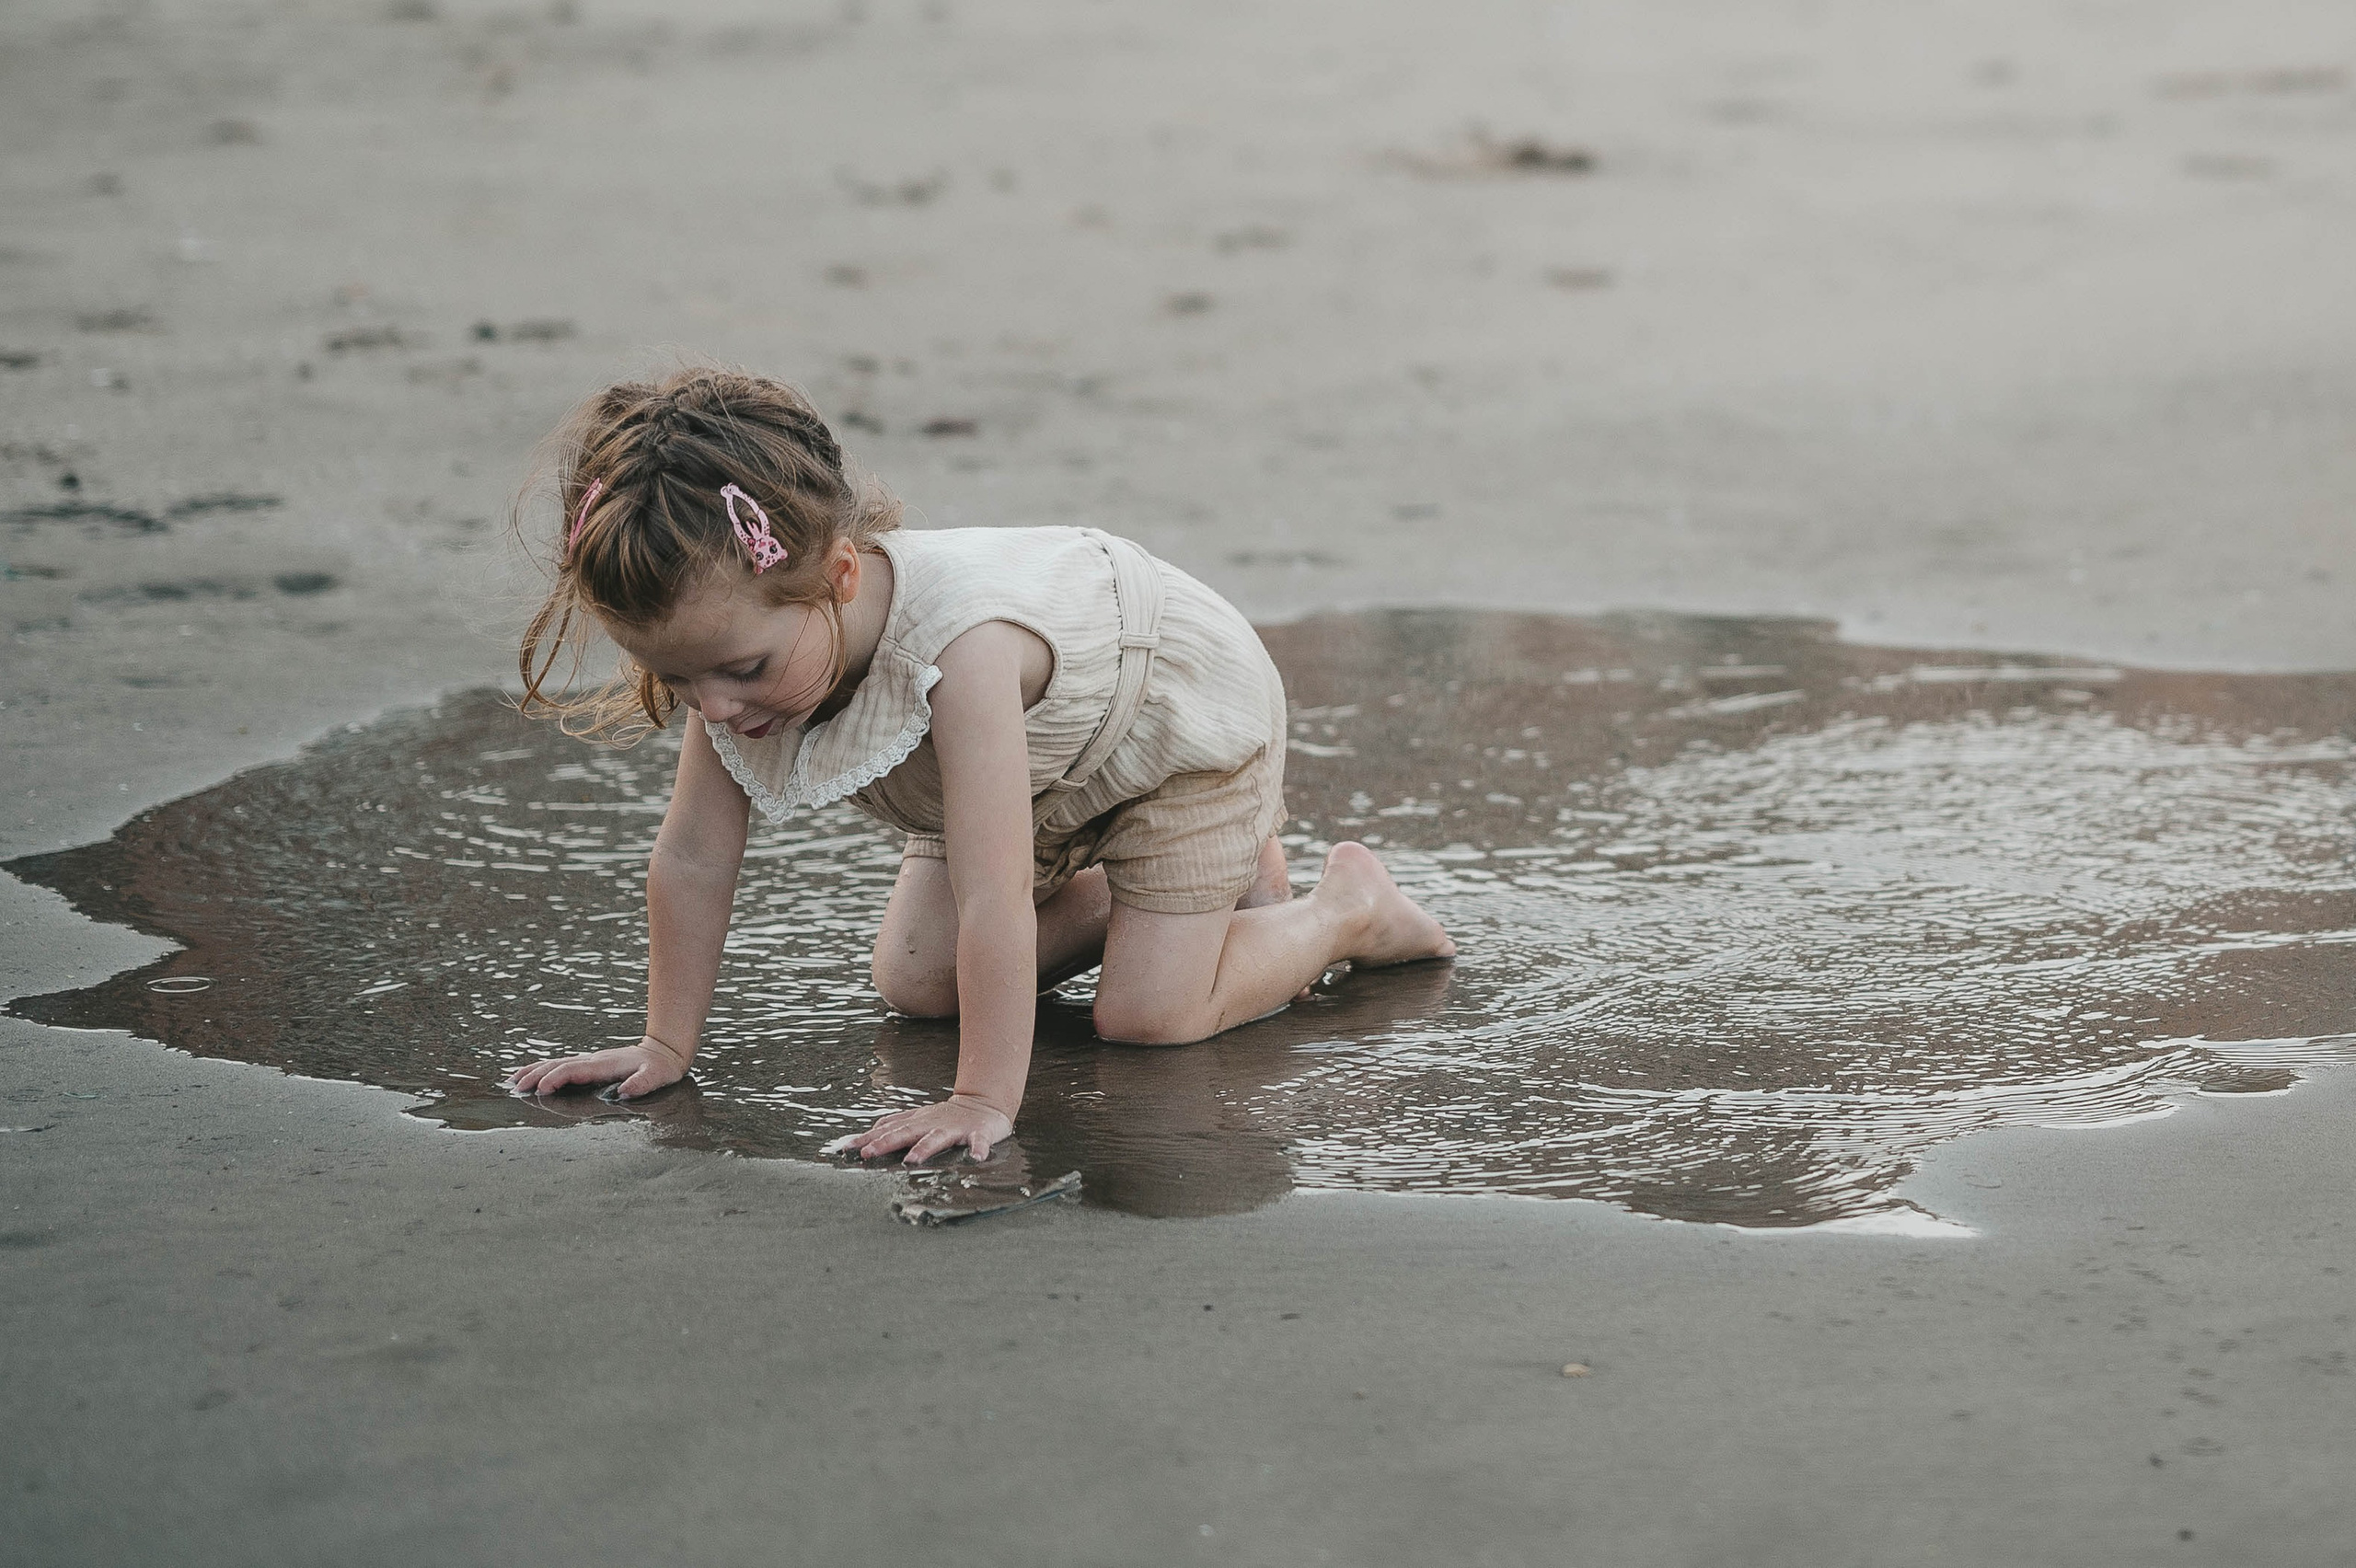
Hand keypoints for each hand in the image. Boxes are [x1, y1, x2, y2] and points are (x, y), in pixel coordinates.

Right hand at [504, 1036, 688, 1100]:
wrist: (663, 1052)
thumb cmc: (659, 1068)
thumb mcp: (656, 1076)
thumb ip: (642, 1083)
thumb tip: (626, 1091)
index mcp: (603, 1065)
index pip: (572, 1070)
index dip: (555, 1078)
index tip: (540, 1089)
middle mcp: (592, 1060)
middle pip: (557, 1064)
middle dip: (535, 1075)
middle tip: (516, 1088)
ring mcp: (590, 1061)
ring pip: (555, 1063)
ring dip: (534, 1070)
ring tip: (513, 1081)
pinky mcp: (590, 1064)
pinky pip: (562, 1065)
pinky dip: (544, 1069)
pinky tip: (533, 1076)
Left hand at [842, 1094, 1014, 1163]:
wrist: (983, 1103)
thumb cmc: (947, 1115)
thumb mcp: (918, 1117)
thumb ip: (895, 1123)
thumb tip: (870, 1130)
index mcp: (917, 1122)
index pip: (887, 1130)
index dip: (867, 1139)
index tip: (847, 1148)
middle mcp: (931, 1125)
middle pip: (905, 1133)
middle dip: (886, 1143)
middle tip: (868, 1153)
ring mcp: (954, 1129)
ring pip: (937, 1138)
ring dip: (924, 1148)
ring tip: (912, 1160)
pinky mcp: (978, 1133)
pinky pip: (979, 1142)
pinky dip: (978, 1149)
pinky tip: (977, 1158)